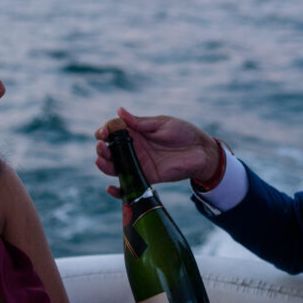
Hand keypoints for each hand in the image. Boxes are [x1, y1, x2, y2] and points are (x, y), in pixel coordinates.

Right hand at [94, 107, 220, 196]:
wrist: (202, 151)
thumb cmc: (184, 132)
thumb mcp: (162, 123)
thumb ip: (140, 122)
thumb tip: (119, 111)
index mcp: (136, 132)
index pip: (113, 132)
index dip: (105, 131)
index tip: (104, 132)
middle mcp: (134, 148)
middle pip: (109, 150)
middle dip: (101, 148)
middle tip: (102, 145)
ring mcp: (139, 164)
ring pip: (114, 167)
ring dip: (104, 165)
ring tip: (101, 161)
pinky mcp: (147, 178)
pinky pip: (128, 185)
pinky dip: (117, 190)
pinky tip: (110, 188)